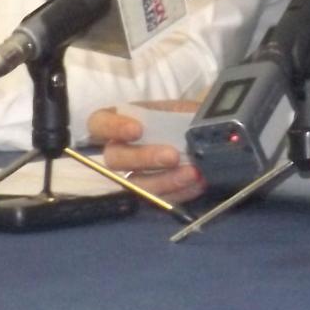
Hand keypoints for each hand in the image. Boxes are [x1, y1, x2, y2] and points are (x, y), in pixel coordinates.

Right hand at [86, 101, 203, 200]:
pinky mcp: (154, 193)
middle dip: (143, 158)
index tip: (136, 130)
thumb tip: (185, 126)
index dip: (112, 127)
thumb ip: (173, 117)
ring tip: (192, 173)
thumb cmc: (189, 118)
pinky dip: (180, 192)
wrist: (211, 136)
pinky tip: (198, 183)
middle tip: (172, 156)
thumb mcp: (182, 110)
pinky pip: (159, 199)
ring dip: (164, 180)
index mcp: (122, 121)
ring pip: (136, 183)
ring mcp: (136, 173)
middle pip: (115, 158)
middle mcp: (123, 149)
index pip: (99, 123)